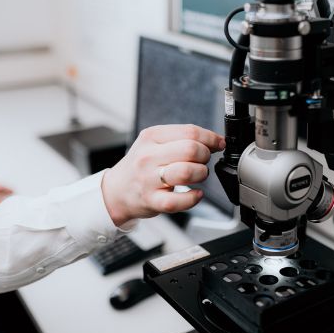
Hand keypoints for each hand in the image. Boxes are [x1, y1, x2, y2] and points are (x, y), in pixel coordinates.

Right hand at [101, 124, 225, 225]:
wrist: (116, 191)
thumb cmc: (141, 167)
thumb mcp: (154, 143)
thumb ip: (182, 138)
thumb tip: (216, 140)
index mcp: (151, 137)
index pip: (189, 131)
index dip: (210, 138)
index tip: (218, 144)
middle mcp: (148, 156)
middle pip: (191, 150)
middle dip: (206, 155)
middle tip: (203, 161)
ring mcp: (148, 179)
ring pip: (187, 172)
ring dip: (201, 174)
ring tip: (198, 175)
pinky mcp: (151, 200)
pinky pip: (178, 201)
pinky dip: (193, 198)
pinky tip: (195, 194)